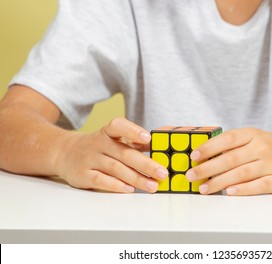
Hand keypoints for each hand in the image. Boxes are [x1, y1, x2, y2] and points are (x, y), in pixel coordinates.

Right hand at [54, 117, 168, 192]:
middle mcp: (98, 143)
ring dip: (136, 178)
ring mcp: (89, 159)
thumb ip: (135, 142)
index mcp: (108, 132)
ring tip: (152, 186)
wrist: (64, 152)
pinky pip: (100, 180)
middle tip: (163, 173)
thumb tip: (160, 146)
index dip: (133, 131)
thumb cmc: (98, 146)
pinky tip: (129, 189)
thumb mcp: (114, 139)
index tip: (148, 138)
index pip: (119, 126)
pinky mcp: (82, 175)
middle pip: (124, 153)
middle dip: (146, 164)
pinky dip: (115, 185)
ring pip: (115, 169)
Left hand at [185, 128, 271, 195]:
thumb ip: (234, 146)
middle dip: (207, 168)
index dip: (209, 148)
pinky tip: (228, 192)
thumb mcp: (255, 138)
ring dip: (219, 182)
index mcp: (253, 134)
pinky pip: (259, 185)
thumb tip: (205, 157)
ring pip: (241, 173)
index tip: (193, 156)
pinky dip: (243, 189)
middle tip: (191, 176)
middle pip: (230, 159)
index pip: (227, 139)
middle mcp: (262, 147)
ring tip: (204, 189)